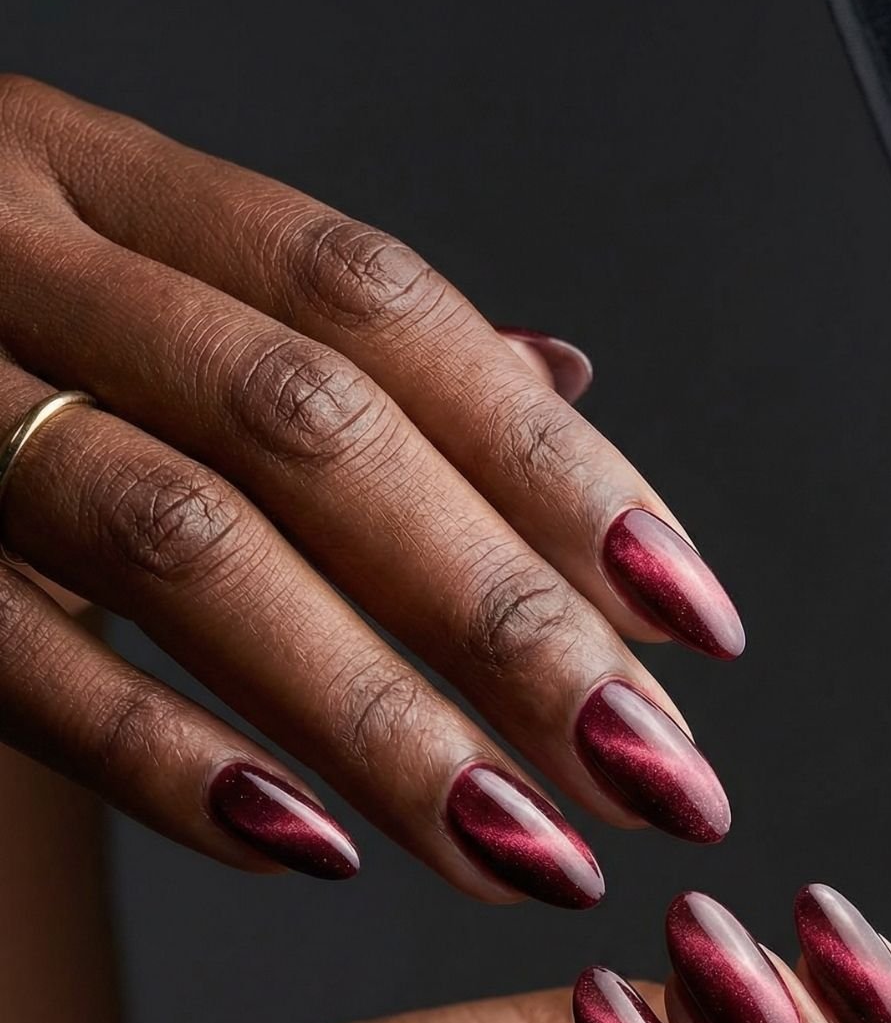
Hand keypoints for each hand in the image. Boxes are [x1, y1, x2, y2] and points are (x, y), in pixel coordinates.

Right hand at [0, 76, 740, 902]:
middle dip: (504, 613)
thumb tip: (564, 377)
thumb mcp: (114, 261)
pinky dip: (162, 758)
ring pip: (175, 544)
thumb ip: (322, 332)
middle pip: (307, 426)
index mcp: (104, 175)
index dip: (552, 463)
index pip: (380, 305)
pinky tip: (309, 847)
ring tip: (521, 847)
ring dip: (375, 716)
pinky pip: (8, 655)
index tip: (691, 619)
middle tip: (653, 773)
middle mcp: (12, 251)